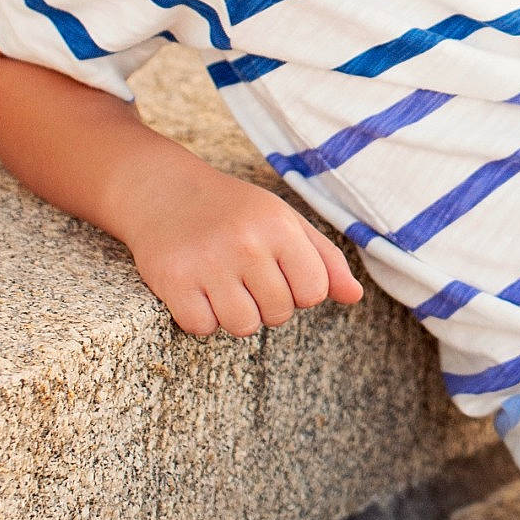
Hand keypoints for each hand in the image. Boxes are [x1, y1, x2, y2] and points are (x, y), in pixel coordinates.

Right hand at [119, 162, 364, 338]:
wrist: (164, 190)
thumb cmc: (234, 211)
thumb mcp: (284, 221)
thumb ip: (324, 259)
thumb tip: (355, 297)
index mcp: (279, 226)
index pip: (314, 291)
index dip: (299, 289)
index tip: (278, 271)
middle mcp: (246, 243)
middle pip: (279, 314)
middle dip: (266, 302)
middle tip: (244, 274)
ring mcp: (208, 263)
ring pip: (243, 326)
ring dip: (235, 314)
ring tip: (222, 284)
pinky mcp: (174, 281)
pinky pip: (203, 328)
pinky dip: (201, 318)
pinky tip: (196, 289)